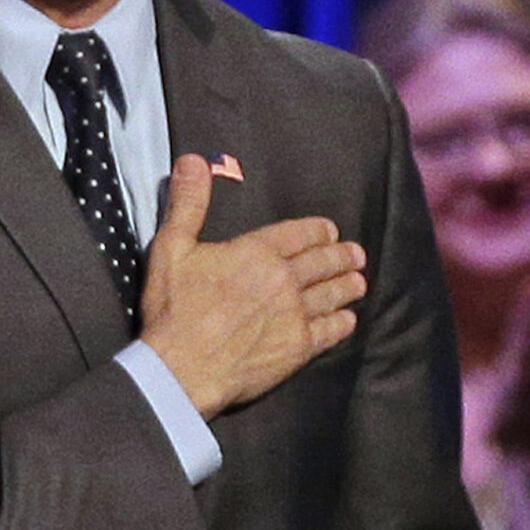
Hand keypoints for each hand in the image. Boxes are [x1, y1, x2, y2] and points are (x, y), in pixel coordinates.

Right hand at [139, 154, 367, 417]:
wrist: (182, 368)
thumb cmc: (173, 308)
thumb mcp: (171, 248)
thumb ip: (188, 204)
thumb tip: (194, 161)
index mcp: (258, 252)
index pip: (300, 233)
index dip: (318, 230)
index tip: (329, 231)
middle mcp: (285, 280)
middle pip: (324, 262)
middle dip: (342, 255)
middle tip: (355, 253)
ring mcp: (296, 315)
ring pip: (334, 294)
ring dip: (348, 285)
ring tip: (358, 281)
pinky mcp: (299, 348)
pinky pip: (331, 331)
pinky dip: (343, 322)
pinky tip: (347, 320)